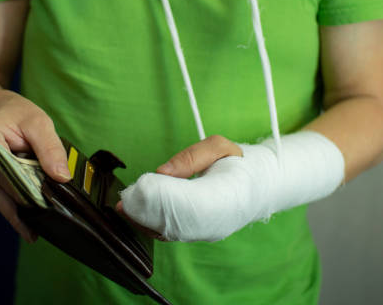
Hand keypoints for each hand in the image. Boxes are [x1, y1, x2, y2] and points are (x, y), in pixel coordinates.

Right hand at [0, 91, 70, 242]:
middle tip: (35, 233)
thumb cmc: (17, 113)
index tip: (41, 210)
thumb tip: (62, 177)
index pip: (5, 174)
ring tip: (31, 233)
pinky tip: (26, 220)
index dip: (23, 193)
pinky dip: (11, 205)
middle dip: (17, 211)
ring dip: (14, 214)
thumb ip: (50, 148)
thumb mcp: (39, 122)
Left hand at [116, 135, 242, 238]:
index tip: (145, 184)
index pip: (193, 203)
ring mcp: (206, 233)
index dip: (165, 196)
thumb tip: (163, 172)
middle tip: (127, 197)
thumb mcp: (220, 146)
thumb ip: (191, 156)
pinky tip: (133, 212)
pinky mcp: (195, 235)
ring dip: (144, 220)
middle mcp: (218, 222)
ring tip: (125, 205)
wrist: (257, 187)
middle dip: (147, 210)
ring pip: (171, 233)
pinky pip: (169, 234)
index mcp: (231, 196)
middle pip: (177, 224)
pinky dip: (148, 224)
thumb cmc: (239, 164)